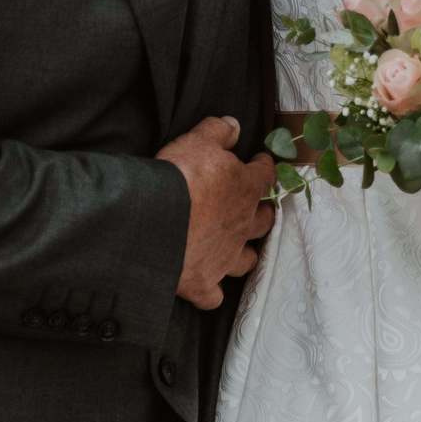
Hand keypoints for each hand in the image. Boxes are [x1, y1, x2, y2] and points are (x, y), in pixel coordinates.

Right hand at [160, 115, 275, 308]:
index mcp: (246, 189)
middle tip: (258, 207)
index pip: (266, 175)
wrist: (154, 222)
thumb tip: (234, 125)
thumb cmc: (180, 177)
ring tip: (239, 248)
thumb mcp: (198, 141)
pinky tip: (207, 287)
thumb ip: (218, 131)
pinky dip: (212, 292)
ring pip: (247, 260)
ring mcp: (225, 257)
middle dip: (263, 213)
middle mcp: (242, 226)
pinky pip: (214, 296)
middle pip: (264, 221)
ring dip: (245, 254)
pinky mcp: (204, 282)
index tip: (261, 163)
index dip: (264, 167)